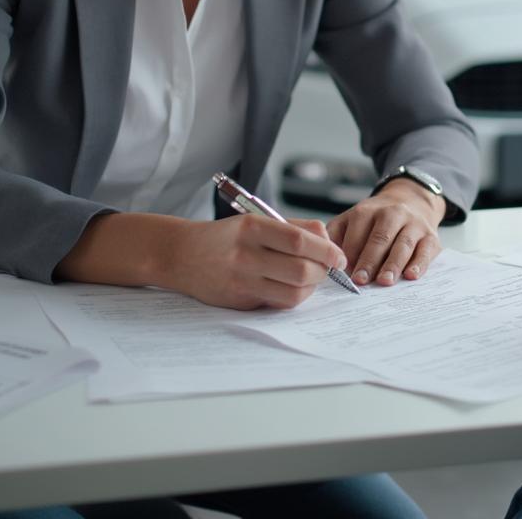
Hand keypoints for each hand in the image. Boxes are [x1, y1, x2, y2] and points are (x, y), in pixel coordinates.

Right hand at [168, 214, 346, 310]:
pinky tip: (294, 287)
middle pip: (301, 270)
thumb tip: (328, 241)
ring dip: (312, 287)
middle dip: (323, 271)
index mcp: (253, 227)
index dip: (327, 250)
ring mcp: (241, 281)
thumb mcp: (256, 220)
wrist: (182, 255)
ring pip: (293, 292)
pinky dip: (294, 296)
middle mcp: (246, 255)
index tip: (339, 256)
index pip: (300, 240)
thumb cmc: (228, 236)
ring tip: (312, 277)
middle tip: (328, 268)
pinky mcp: (239, 301)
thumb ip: (294, 228)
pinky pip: (278, 303)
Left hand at [327, 179, 443, 286]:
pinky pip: (426, 250)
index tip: (343, 273)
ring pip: (404, 243)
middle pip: (380, 238)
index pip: (357, 232)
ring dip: (393, 264)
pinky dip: (420, 263)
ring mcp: (413, 224)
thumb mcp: (352, 220)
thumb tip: (324, 261)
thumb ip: (336, 236)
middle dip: (369, 260)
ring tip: (384, 281)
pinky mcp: (431, 236)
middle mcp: (392, 213)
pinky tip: (411, 275)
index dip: (350, 253)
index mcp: (368, 211)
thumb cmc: (375, 220)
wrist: (411, 201)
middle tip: (361, 280)